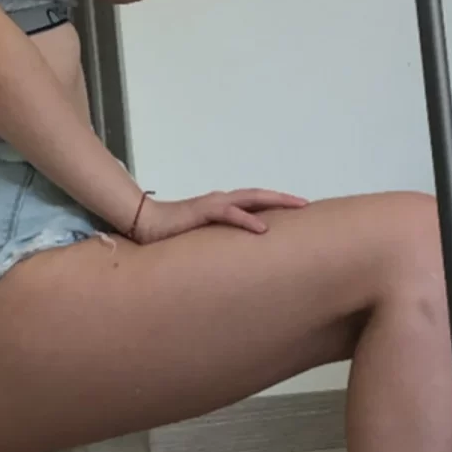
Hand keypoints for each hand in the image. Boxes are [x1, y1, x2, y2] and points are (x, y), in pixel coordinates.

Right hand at [132, 189, 307, 242]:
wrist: (146, 225)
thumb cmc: (172, 233)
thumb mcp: (203, 238)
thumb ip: (220, 241)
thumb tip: (235, 256)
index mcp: (222, 206)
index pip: (254, 202)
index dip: (276, 203)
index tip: (297, 210)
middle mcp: (221, 201)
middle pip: (259, 196)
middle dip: (284, 199)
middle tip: (306, 204)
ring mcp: (213, 204)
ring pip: (250, 199)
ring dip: (274, 201)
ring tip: (296, 206)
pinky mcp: (202, 212)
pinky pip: (229, 215)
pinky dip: (247, 220)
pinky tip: (262, 229)